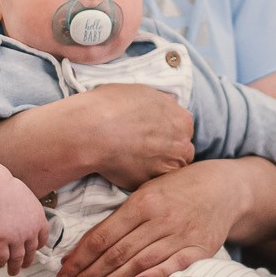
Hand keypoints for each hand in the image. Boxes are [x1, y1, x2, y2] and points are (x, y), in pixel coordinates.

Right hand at [0, 161, 48, 275]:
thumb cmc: (4, 190)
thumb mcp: (26, 198)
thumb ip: (29, 211)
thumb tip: (25, 216)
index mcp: (38, 220)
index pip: (42, 239)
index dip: (37, 247)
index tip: (33, 250)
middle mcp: (30, 231)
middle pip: (31, 252)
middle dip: (27, 261)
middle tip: (23, 266)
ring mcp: (15, 238)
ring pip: (17, 260)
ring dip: (14, 268)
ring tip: (12, 271)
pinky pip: (2, 258)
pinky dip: (0, 263)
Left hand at [55, 159, 243, 276]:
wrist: (224, 187)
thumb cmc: (179, 188)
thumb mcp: (148, 190)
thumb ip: (123, 215)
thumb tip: (88, 243)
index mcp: (142, 202)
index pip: (103, 235)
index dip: (79, 257)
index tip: (62, 273)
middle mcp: (159, 218)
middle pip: (116, 253)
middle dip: (87, 275)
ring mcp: (180, 234)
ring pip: (138, 262)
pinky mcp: (199, 249)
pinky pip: (174, 265)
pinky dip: (154, 276)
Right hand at [78, 84, 195, 189]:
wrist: (92, 130)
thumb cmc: (113, 105)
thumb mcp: (144, 92)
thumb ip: (162, 104)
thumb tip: (166, 107)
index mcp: (182, 121)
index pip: (183, 131)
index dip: (168, 133)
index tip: (153, 135)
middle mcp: (181, 145)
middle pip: (180, 152)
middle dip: (167, 152)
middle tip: (144, 148)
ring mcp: (167, 167)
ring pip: (168, 171)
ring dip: (155, 167)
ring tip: (133, 160)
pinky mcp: (150, 184)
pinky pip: (149, 182)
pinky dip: (139, 177)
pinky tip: (124, 168)